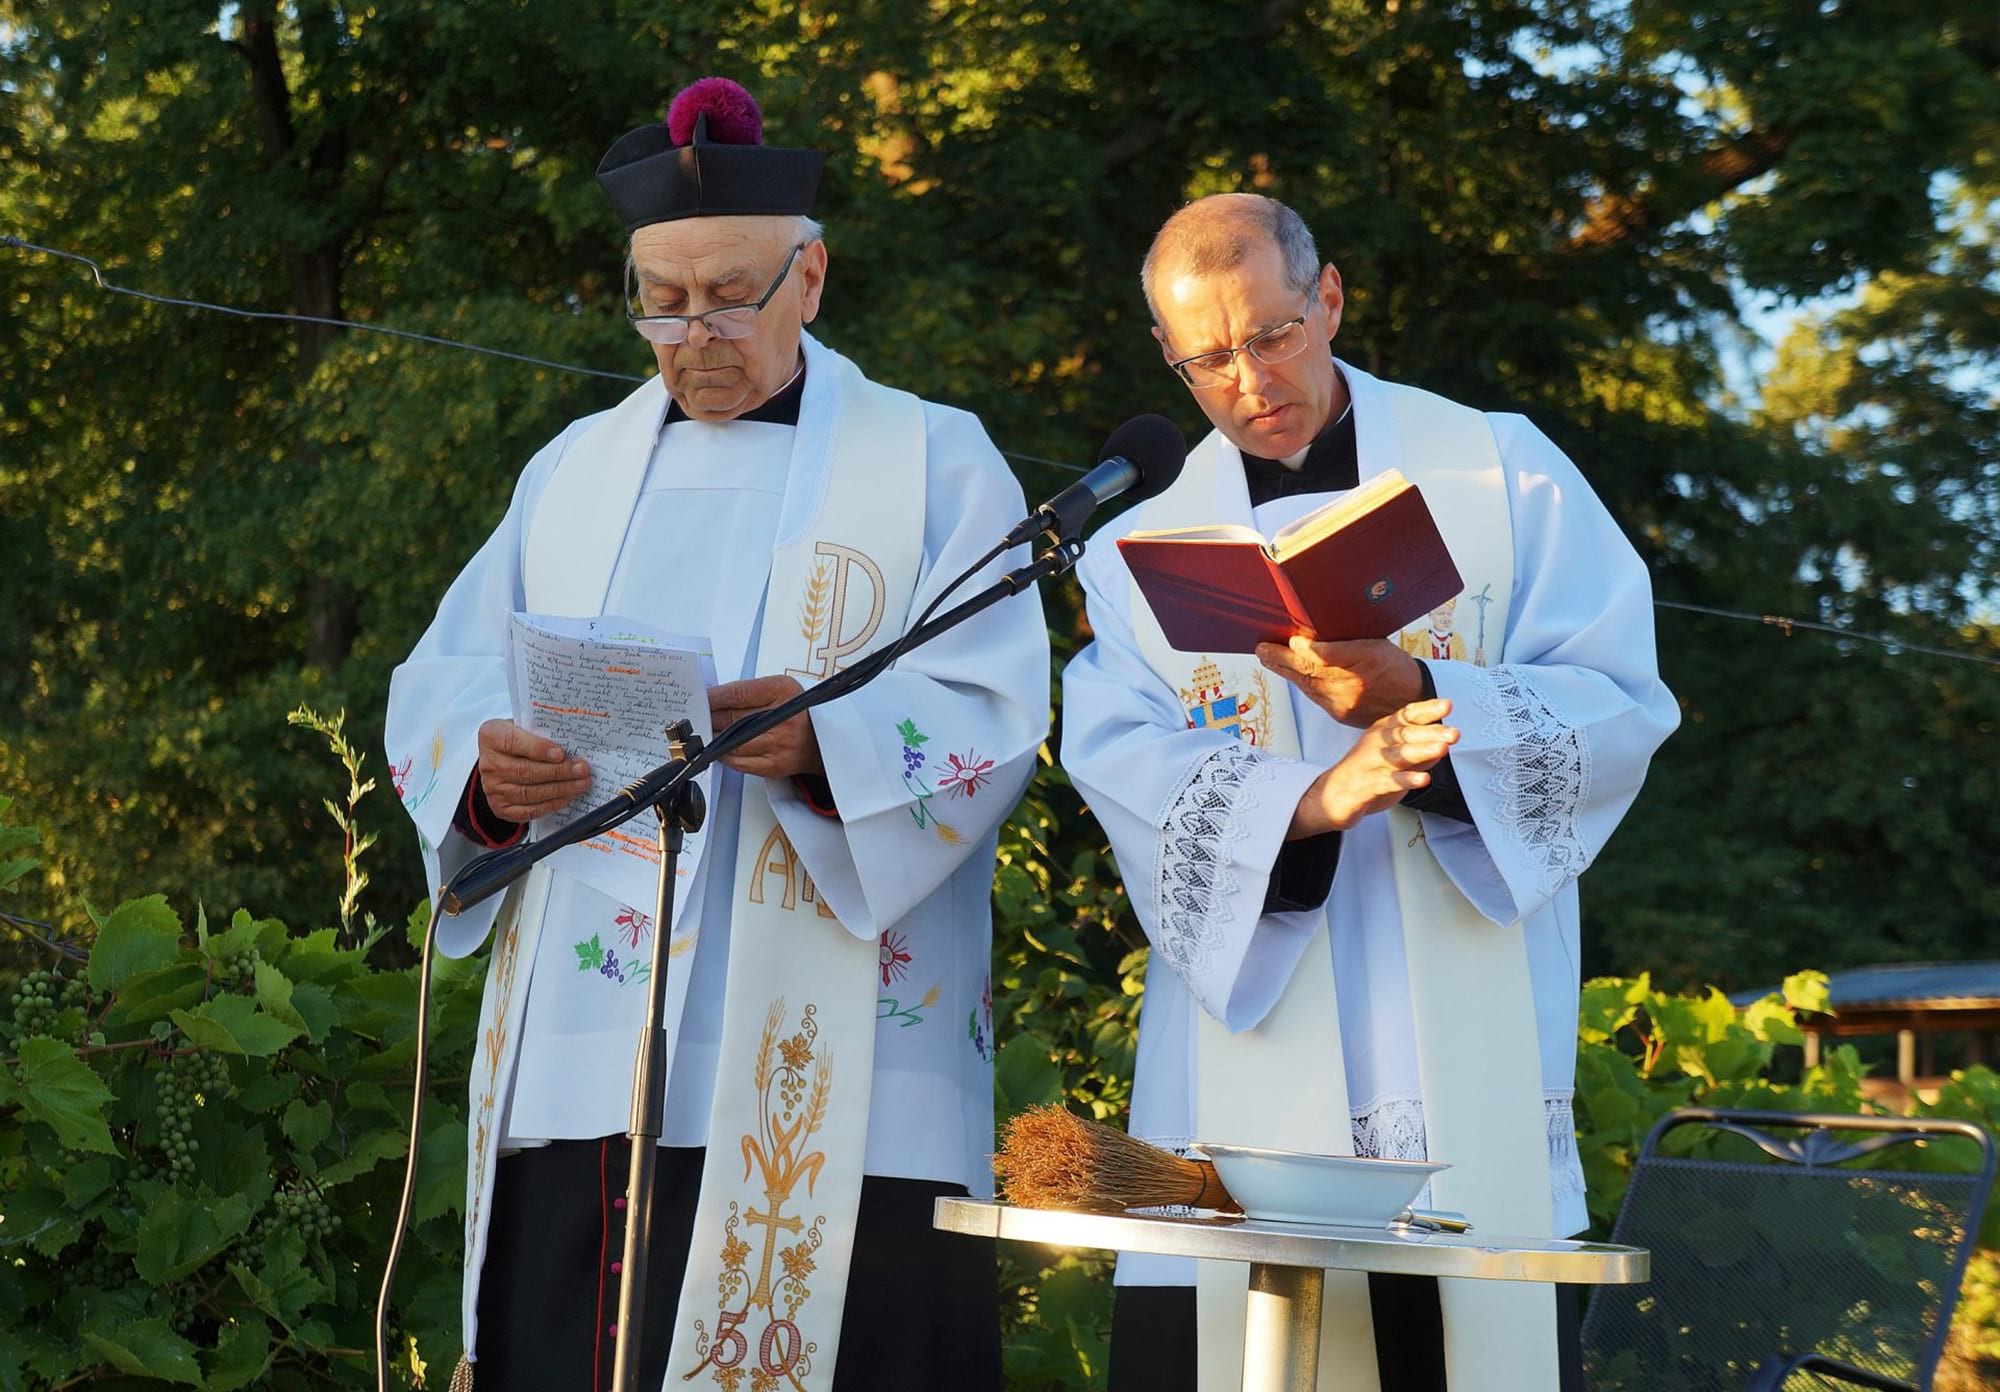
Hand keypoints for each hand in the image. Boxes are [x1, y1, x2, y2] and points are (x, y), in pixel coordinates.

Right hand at [477, 719, 591, 821]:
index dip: (538, 749)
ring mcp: (493, 789)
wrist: (501, 759)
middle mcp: (489, 764)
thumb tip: (571, 744)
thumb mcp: (524, 726)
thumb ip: (541, 732)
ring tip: (580, 783)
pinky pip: (529, 810)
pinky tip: (567, 797)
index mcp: (492, 737)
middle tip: (581, 770)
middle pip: (525, 771)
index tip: (560, 753)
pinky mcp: (501, 808)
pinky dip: (551, 804)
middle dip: (558, 772)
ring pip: (529, 793)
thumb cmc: (518, 740)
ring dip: (560, 789)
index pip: (513, 742)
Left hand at [709, 675, 824, 778]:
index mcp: (784, 691)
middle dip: (710, 718)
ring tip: (708, 732)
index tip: (701, 699)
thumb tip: (713, 699)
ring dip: (715, 738)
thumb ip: (749, 692)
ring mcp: (780, 744)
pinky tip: (723, 749)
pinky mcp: (775, 765)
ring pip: (731, 743)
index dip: (714, 697)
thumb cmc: (798, 714)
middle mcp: (784, 718)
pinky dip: (726, 756)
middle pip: (732, 718)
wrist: (821, 742)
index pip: (738, 693)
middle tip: (699, 716)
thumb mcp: (780, 690)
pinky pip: (739, 762)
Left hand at [1257, 635, 1424, 727]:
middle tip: (1261, 648)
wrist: (1411, 701)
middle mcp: (1354, 683)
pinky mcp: (1340, 714)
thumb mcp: (1376, 643)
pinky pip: (1314, 696)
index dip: (1310, 650)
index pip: (1332, 655)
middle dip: (1281, 659)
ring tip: (1266, 656)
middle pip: (1310, 671)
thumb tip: (1313, 633)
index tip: (1292, 641)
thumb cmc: (1394, 666)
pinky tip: (1289, 673)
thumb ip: (1345, 641)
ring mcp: (1345, 702)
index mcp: (1367, 659)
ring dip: (1284, 670)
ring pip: (1307, 684)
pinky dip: (1300, 683)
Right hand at [1288, 698, 1458, 838]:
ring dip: (1421, 751)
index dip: (1427, 710)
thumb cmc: (1366, 773)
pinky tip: (1422, 779)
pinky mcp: (1367, 785)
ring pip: (1399, 755)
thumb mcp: (1395, 758)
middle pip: (1406, 734)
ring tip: (1441, 749)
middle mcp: (1377, 743)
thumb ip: (1419, 752)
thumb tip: (1443, 743)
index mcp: (1383, 731)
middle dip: (1431, 732)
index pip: (1407, 715)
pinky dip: (1406, 780)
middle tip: (1453, 732)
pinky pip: (1389, 781)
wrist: (1333, 795)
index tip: (1447, 705)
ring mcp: (1371, 763)